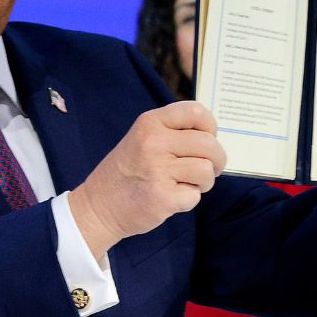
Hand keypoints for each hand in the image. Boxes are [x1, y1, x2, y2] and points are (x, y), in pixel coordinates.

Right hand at [69, 101, 225, 258]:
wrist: (99, 205)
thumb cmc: (128, 171)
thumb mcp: (143, 138)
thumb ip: (173, 132)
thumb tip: (213, 136)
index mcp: (150, 123)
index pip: (196, 112)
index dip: (210, 126)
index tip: (208, 138)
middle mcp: (153, 142)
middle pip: (208, 144)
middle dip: (217, 160)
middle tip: (211, 169)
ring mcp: (157, 170)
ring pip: (206, 170)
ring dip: (204, 181)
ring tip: (187, 183)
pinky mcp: (162, 197)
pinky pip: (194, 195)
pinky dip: (188, 199)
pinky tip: (172, 197)